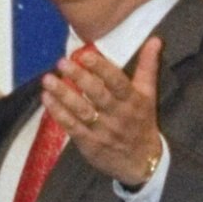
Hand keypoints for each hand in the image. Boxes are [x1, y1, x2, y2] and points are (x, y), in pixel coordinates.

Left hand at [40, 37, 162, 187]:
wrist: (142, 162)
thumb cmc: (142, 122)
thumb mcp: (148, 94)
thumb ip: (148, 66)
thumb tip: (155, 39)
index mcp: (132, 100)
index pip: (117, 82)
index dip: (101, 68)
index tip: (85, 55)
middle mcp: (118, 114)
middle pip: (97, 95)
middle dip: (79, 78)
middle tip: (62, 63)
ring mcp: (102, 130)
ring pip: (82, 111)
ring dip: (63, 95)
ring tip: (48, 80)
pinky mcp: (89, 144)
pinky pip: (72, 127)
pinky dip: (59, 113)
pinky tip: (47, 99)